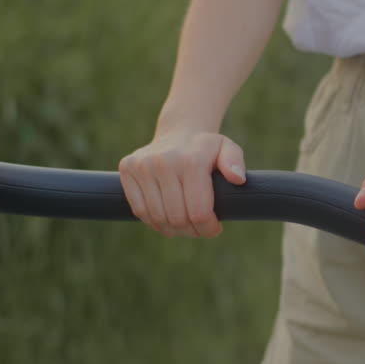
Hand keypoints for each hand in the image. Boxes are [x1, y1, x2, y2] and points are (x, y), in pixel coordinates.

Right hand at [119, 131, 245, 237]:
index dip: (207, 228)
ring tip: (184, 225)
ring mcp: (142, 165)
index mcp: (191, 160)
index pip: (198, 212)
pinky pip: (139, 210)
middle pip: (177, 218)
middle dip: (192, 230)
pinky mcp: (127, 169)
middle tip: (199, 227)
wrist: (178, 133)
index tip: (214, 228)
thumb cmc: (206, 149)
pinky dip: (154, 222)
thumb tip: (237, 179)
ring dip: (173, 229)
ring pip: (157, 218)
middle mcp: (163, 161)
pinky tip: (167, 220)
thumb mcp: (228, 149)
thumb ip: (235, 162)